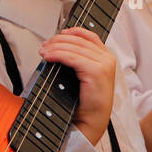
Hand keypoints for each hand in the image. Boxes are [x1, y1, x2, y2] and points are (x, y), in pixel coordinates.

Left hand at [39, 27, 115, 144]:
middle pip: (80, 40)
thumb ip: (79, 61)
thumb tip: (60, 48)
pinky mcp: (96, 72)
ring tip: (43, 51)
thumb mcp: (84, 76)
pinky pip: (72, 57)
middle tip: (45, 45)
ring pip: (74, 48)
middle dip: (59, 40)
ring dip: (55, 47)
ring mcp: (103, 65)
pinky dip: (58, 55)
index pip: (90, 37)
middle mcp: (107, 59)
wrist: (91, 120)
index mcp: (107, 58)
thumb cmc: (87, 102)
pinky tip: (48, 57)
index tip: (60, 34)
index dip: (74, 32)